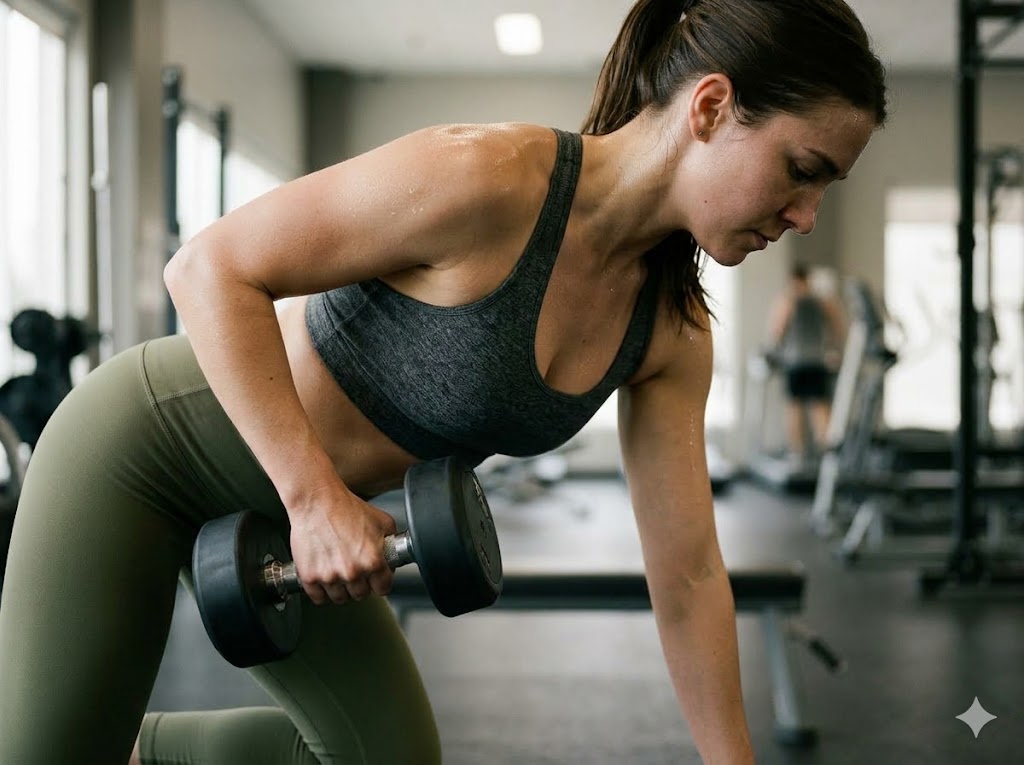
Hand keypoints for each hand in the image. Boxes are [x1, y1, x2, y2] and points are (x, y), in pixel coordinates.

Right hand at [286, 480, 397, 605]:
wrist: (317, 501)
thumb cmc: (347, 508)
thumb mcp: (382, 521)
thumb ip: (391, 543)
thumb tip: (395, 556)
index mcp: (373, 561)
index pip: (383, 589)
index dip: (379, 582)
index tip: (375, 579)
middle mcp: (353, 572)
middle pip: (361, 595)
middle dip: (360, 584)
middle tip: (354, 569)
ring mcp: (330, 576)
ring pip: (340, 598)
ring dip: (341, 588)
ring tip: (338, 570)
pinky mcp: (310, 577)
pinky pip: (319, 598)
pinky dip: (321, 590)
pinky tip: (324, 575)